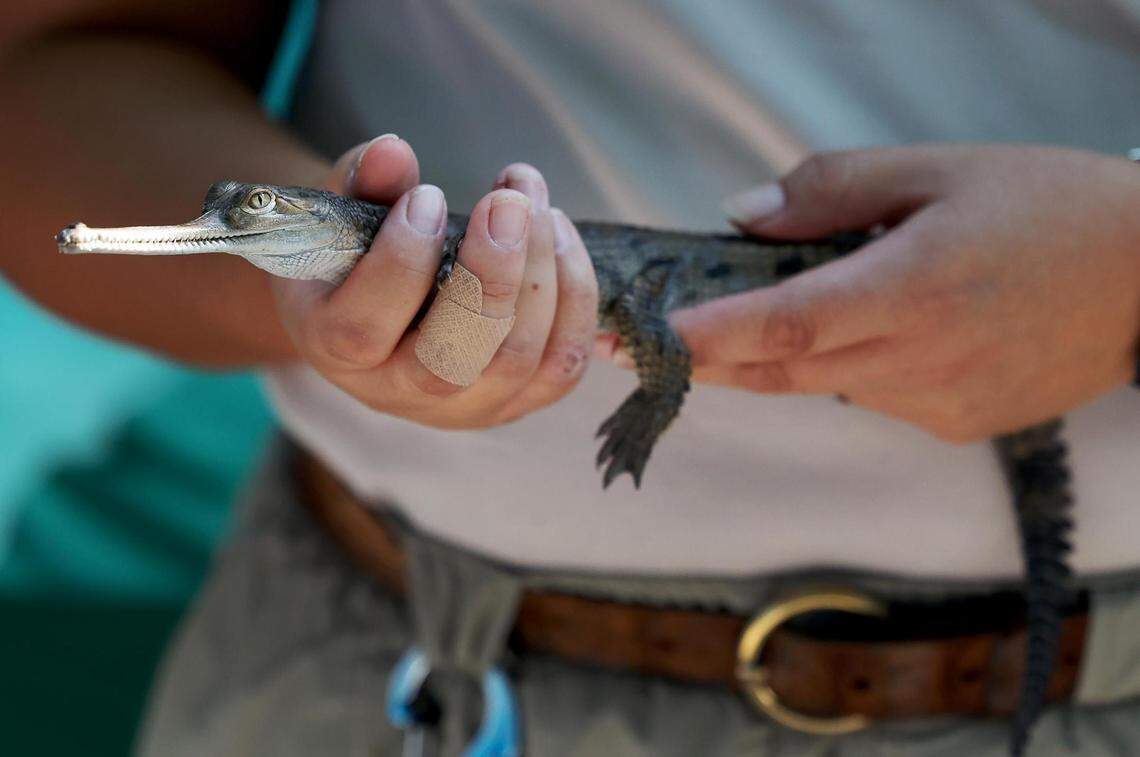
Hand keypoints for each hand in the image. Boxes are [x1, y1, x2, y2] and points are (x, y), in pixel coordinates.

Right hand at [273, 136, 597, 427]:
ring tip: (537, 206)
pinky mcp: (520, 402)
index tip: (427, 197)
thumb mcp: (341, 216)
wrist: (382, 316)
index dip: (401, 260)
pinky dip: (574, 298)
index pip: (363, 328)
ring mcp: (465, 407)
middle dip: (492, 273)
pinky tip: (560, 237)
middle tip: (508, 200)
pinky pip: (563, 364)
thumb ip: (361, 182)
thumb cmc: (354, 259)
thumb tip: (393, 151)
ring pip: (517, 359)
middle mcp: (399, 393)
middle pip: (455, 357)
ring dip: (541, 273)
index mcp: (335, 350)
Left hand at [672, 145, 1139, 441]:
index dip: (707, 336)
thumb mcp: (938, 170)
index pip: (784, 323)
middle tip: (646, 346)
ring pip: (824, 384)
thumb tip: (741, 217)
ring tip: (782, 308)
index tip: (642, 340)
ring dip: (786, 354)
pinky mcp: (957, 428)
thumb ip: (830, 191)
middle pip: (783, 369)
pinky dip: (851, 367)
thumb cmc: (1048, 207)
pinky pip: (873, 397)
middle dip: (709, 359)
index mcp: (913, 287)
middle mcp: (920, 360)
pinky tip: (885, 329)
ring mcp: (938, 404)